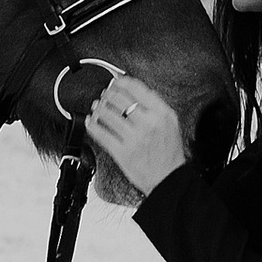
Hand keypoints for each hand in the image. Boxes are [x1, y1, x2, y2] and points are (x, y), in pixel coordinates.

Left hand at [85, 71, 186, 195]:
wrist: (168, 179)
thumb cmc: (168, 152)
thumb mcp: (170, 123)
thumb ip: (154, 105)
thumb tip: (132, 89)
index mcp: (162, 113)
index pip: (136, 88)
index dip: (120, 82)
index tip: (114, 82)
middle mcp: (149, 123)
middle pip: (118, 98)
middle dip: (107, 95)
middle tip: (103, 96)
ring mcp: (135, 138)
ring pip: (107, 114)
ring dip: (97, 109)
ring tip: (96, 109)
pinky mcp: (122, 152)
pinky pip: (101, 134)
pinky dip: (92, 125)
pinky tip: (91, 122)